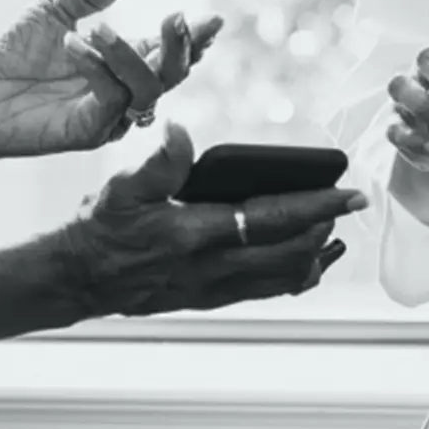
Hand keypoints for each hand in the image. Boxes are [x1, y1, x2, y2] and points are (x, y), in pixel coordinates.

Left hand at [0, 0, 222, 158]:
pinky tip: (75, 44)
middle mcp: (126, 89)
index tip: (213, 19)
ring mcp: (110, 114)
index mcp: (126, 60)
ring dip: (129, 53)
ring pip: (147, 89)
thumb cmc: (18, 54)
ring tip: (98, 26)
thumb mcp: (57, 9)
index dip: (194, 37)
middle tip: (175, 17)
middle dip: (181, 47)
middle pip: (173, 74)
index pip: (171, 50)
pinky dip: (98, 68)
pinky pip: (110, 100)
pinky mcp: (87, 131)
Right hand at [66, 123, 367, 315]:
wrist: (77, 278)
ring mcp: (211, 289)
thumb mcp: (121, 185)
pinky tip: (302, 264)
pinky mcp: (207, 299)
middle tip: (347, 208)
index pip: (272, 219)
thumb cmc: (100, 226)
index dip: (317, 206)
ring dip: (314, 257)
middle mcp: (211, 268)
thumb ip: (158, 160)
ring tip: (335, 236)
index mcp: (195, 233)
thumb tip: (181, 129)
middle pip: (289, 253)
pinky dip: (292, 277)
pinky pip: (262, 291)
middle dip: (325, 229)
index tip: (350, 193)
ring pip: (281, 279)